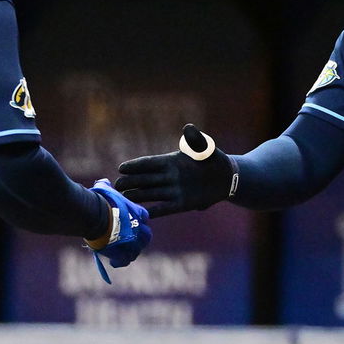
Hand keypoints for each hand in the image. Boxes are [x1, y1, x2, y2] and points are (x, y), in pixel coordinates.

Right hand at [87, 179, 150, 283]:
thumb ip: (106, 186)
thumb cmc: (98, 201)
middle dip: (140, 239)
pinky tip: (113, 261)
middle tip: (130, 241)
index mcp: (137, 212)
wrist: (94, 215)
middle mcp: (139, 227)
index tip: (133, 222)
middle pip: (146, 236)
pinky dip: (120, 261)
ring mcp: (133, 241)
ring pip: (137, 250)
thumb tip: (103, 182)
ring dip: (130, 252)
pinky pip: (125, 260)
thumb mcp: (104, 190)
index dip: (139, 220)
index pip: (144, 217)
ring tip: (122, 253)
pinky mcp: (123, 253)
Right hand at [114, 124, 237, 215]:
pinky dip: (156, 211)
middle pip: (146, 179)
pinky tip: (144, 215)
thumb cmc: (214, 159)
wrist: (227, 178)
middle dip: (131, 182)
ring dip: (138, 196)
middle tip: (116, 186)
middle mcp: (170, 176)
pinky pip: (166, 208)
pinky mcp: (183, 203)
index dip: (136, 165)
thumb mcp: (206, 148)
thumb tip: (188, 128)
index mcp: (172, 161)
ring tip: (123, 198)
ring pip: (152, 194)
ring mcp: (175, 190)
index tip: (121, 168)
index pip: (150, 163)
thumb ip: (196, 140)